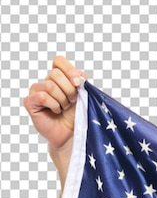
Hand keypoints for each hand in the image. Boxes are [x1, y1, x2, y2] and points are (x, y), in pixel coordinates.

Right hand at [23, 56, 86, 187]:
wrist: (73, 135)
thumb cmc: (79, 116)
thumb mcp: (84, 96)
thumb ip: (81, 82)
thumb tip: (78, 76)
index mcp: (60, 78)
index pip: (59, 61)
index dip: (70, 71)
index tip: (79, 85)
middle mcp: (46, 82)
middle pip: (56, 74)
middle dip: (69, 90)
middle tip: (71, 103)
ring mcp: (36, 91)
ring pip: (50, 85)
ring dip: (62, 100)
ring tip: (63, 109)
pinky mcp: (30, 102)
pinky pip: (43, 96)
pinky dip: (53, 105)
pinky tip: (55, 112)